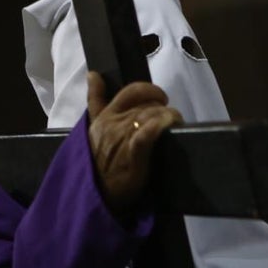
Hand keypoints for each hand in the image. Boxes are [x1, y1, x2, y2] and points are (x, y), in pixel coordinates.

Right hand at [87, 71, 182, 218]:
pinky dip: (161, 123)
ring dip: (167, 116)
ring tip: (174, 123)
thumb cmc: (99, 162)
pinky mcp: (133, 153)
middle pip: (146, 104)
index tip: (161, 98)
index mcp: (104, 116)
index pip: (131, 91)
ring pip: (150, 115)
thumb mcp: (94, 126)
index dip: (150, 90)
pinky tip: (171, 123)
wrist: (96, 194)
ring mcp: (122, 138)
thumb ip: (96, 100)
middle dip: (162, 108)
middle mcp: (113, 123)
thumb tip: (93, 73)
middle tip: (168, 118)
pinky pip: (148, 131)